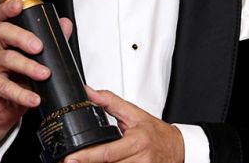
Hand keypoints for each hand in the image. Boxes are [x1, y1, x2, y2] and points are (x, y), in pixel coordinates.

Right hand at [0, 0, 72, 150]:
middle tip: (39, 47)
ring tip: (44, 74)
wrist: (1, 111)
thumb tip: (65, 25)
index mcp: (5, 37)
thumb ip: (51, 43)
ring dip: (28, 66)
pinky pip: (3, 86)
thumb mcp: (36, 61)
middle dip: (22, 37)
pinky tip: (34, 98)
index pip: (1, 17)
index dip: (7, 8)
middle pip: (3, 32)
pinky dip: (21, 93)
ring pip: (6, 59)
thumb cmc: (17, 82)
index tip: (19, 6)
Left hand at [64, 87, 183, 162]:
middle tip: (70, 161)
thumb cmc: (157, 133)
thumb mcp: (134, 113)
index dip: (87, 157)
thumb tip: (89, 93)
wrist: (177, 148)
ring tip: (85, 161)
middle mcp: (139, 160)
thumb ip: (110, 102)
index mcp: (137, 142)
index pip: (107, 152)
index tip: (70, 159)